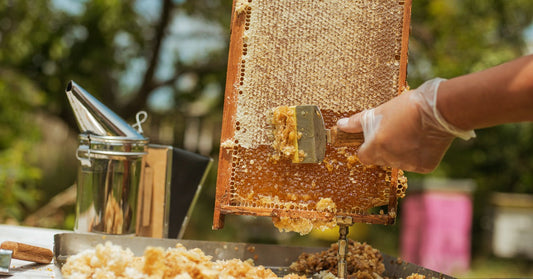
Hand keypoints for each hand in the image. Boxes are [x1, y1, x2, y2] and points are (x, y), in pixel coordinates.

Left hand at [337, 78, 474, 172]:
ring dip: (400, 152)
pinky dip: (417, 155)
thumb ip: (357, 123)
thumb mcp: (379, 111)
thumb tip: (340, 126)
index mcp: (377, 146)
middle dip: (383, 148)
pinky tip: (422, 139)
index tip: (374, 137)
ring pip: (398, 162)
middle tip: (395, 131)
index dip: (367, 147)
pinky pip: (415, 163)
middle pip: (380, 159)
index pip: (363, 156)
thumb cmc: (407, 107)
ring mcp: (409, 164)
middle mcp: (391, 159)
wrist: (440, 109)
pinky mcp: (425, 166)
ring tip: (410, 133)